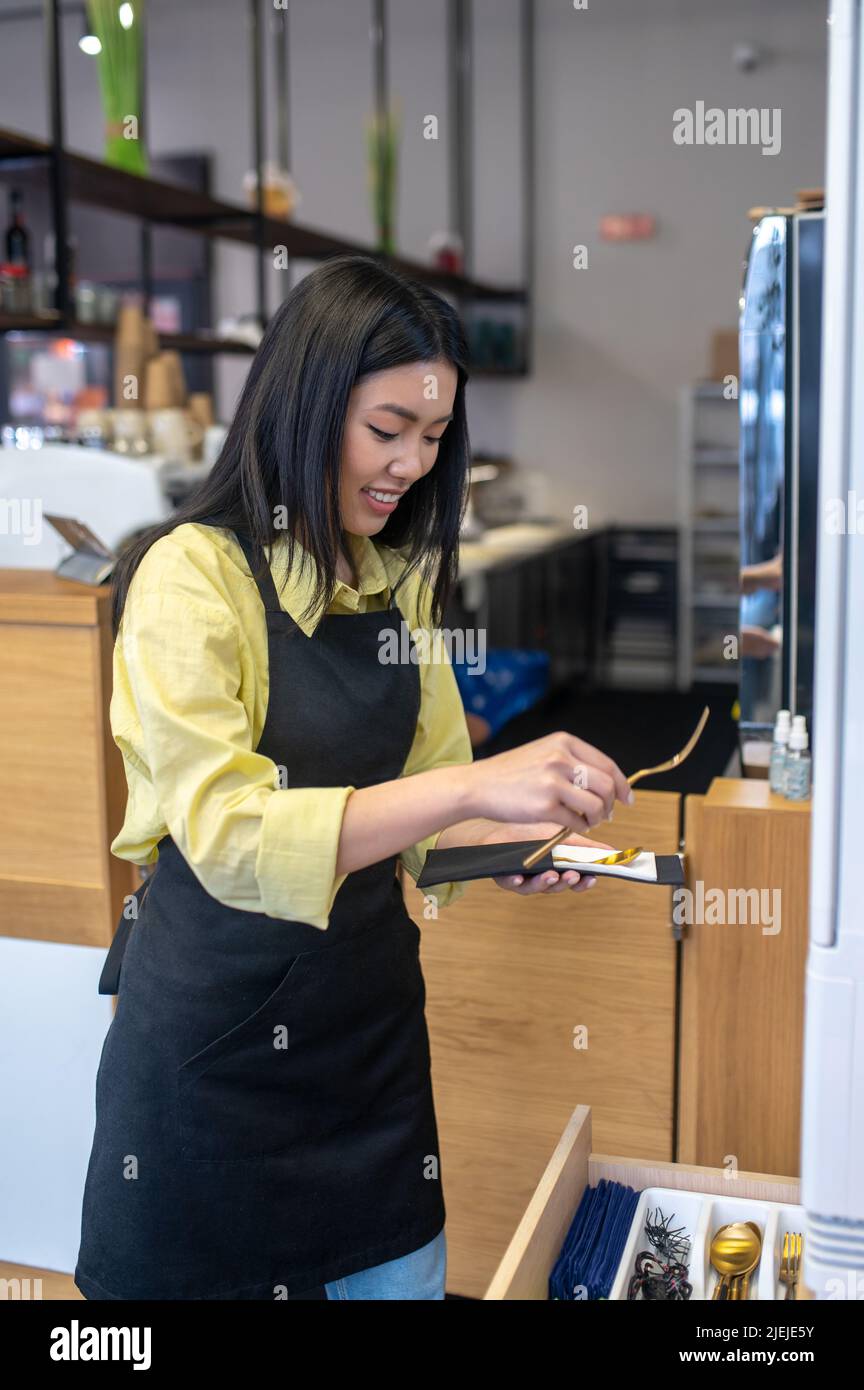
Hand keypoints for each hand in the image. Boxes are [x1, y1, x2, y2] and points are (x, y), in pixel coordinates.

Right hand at [466, 730, 631, 832]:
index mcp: (563, 742)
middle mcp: (560, 758)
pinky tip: (572, 826)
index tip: (626, 798)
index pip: (607, 764)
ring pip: (596, 805)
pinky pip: (577, 821)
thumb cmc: (510, 773)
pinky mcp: (544, 806)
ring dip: (598, 818)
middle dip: (611, 804)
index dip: (621, 784)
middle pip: (606, 785)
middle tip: (606, 815)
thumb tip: (605, 781)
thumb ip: (572, 761)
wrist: (478, 785)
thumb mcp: (543, 753)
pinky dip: (580, 828)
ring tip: (589, 821)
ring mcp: (552, 782)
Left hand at [484, 823, 615, 896]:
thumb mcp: (561, 835)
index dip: (584, 882)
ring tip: (551, 875)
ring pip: (536, 888)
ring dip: (545, 883)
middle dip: (566, 883)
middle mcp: (542, 877)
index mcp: (557, 869)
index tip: (592, 878)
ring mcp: (524, 879)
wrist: (499, 824)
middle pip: (557, 887)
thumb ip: (584, 846)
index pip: (574, 881)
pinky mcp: (505, 877)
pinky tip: (519, 877)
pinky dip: (516, 881)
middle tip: (572, 875)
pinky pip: (511, 884)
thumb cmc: (531, 830)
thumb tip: (611, 851)